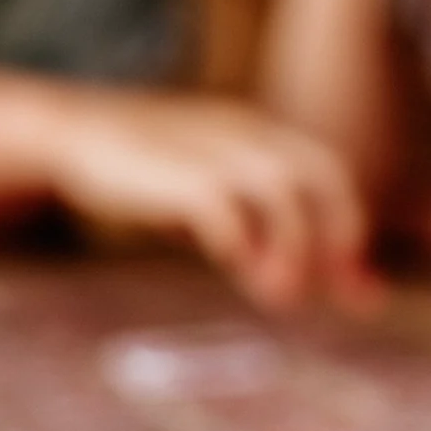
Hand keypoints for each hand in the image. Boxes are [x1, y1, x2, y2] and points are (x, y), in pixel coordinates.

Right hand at [47, 87, 383, 316]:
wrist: (74, 134)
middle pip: (322, 175)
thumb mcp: (217, 205)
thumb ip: (262, 241)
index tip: (357, 293)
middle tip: (330, 290)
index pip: (331, 178)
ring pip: (281, 188)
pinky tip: (228, 260)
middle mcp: (247, 135)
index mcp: (262, 137)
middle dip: (338, 236)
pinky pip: (220, 204)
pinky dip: (236, 238)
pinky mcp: (176, 171)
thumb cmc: (153, 178)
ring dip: (293, 246)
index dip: (349, 236)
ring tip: (280, 296)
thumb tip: (298, 291)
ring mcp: (213, 147)